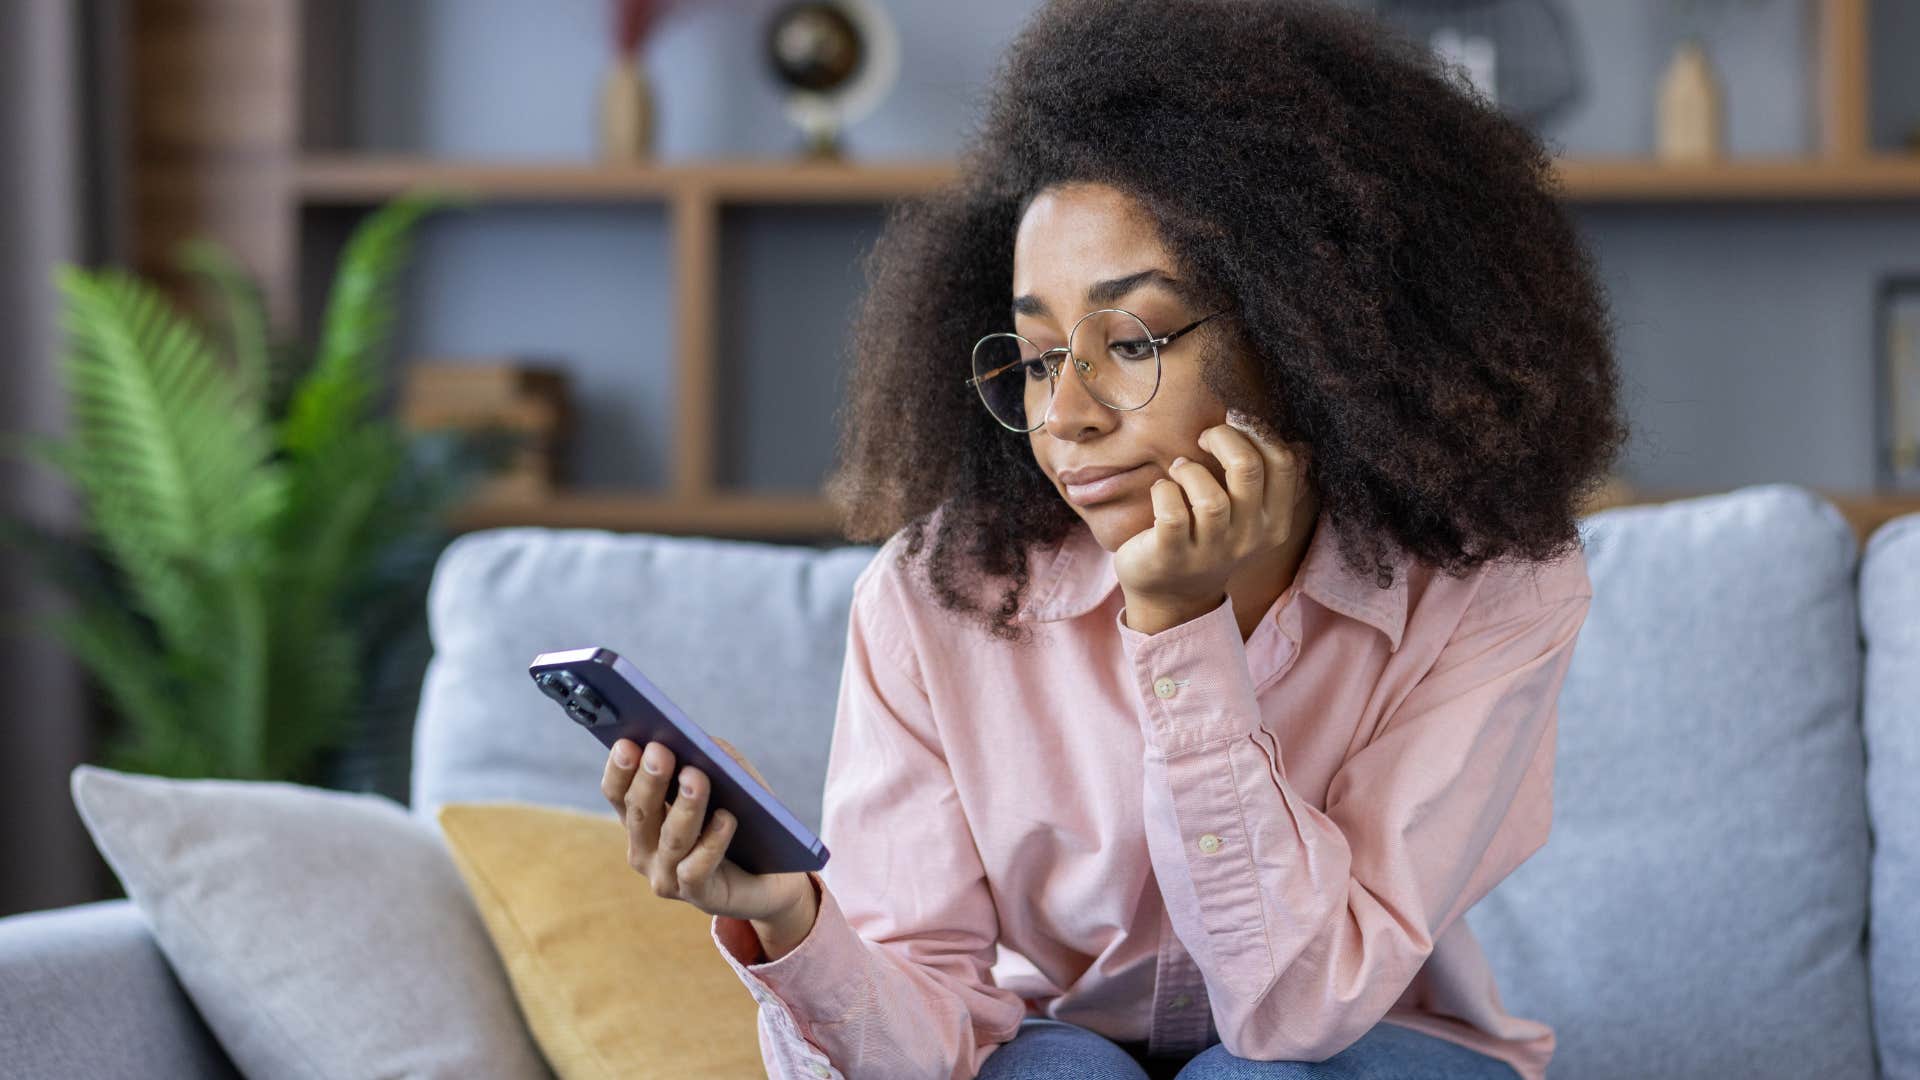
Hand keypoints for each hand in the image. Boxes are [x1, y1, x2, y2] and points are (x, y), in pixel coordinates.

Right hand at [601, 734, 814, 930]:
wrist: (776, 875)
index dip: (620, 769)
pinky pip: (698, 869)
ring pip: (672, 839)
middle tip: (659, 752)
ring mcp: (668, 877)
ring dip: (684, 807)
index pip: (618, 792)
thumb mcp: (732, 782)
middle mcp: (645, 850)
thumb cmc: (745, 821)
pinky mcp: (699, 896)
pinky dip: (712, 842)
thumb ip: (716, 758)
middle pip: (640, 813)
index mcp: (642, 818)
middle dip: (649, 780)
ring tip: (695, 778)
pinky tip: (726, 818)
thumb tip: (703, 743)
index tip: (627, 743)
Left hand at [1114, 411, 1307, 629]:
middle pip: (1247, 469)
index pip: (1283, 463)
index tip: (1234, 424)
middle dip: (1223, 438)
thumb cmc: (1208, 541)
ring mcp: (1211, 551)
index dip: (1257, 431)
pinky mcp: (1173, 556)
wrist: (1172, 597)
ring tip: (1179, 470)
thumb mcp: (1249, 518)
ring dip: (1190, 471)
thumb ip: (1264, 482)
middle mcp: (1248, 538)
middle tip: (1204, 438)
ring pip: (1210, 497)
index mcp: (1274, 523)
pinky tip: (1162, 490)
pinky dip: (1163, 490)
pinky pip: (1172, 513)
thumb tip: (1284, 435)